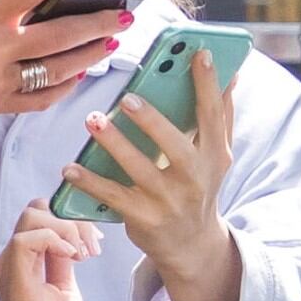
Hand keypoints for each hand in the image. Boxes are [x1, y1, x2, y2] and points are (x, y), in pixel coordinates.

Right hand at [0, 201, 97, 300]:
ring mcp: (10, 267)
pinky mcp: (14, 278)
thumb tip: (73, 236)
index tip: (95, 241)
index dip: (70, 219)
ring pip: (32, 217)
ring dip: (67, 229)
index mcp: (23, 262)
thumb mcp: (64, 286)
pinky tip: (73, 258)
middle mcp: (12, 260)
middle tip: (93, 247)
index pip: (41, 217)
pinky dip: (55, 239)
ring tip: (85, 254)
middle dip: (72, 219)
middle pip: (36, 210)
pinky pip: (27, 238)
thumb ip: (62, 260)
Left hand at [69, 50, 241, 300]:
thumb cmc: (199, 186)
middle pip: (176, 146)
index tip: (199, 54)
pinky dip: (89, 183)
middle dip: (153, 122)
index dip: (208, 85)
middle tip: (128, 97)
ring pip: (140, 170)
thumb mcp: (217, 155)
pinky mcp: (144, 219)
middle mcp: (195, 178)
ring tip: (94, 121)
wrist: (191, 245)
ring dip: (115, 145)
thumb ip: (220, 115)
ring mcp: (169, 201)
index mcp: (215, 155)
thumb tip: (230, 72)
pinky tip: (70, 168)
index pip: (213, 116)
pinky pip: (113, 197)